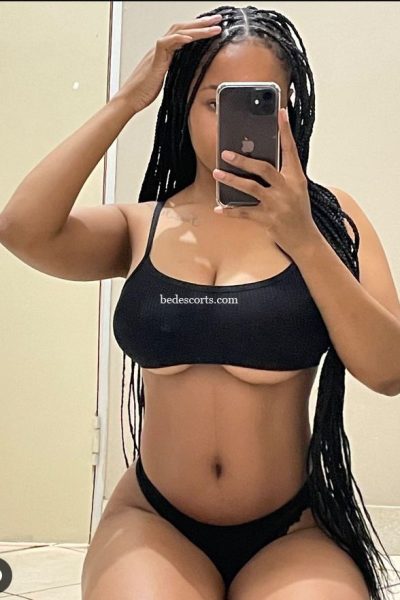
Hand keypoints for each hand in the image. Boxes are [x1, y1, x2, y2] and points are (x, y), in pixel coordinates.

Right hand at [112, 14, 222, 113]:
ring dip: (197, 28)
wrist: (130, 98)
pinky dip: (178, 39)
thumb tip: (190, 73)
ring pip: (178, 32)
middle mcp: (162, 48)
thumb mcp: (167, 79)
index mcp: (166, 52)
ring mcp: (158, 52)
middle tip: (218, 19)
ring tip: (212, 26)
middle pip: (183, 28)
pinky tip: (190, 38)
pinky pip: (166, 43)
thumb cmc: (145, 91)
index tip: (213, 28)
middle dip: (202, 23)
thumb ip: (177, 71)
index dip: (199, 30)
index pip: (184, 34)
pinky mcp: (154, 59)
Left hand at [212, 108, 320, 257]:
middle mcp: (287, 189)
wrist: (304, 239)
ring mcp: (277, 205)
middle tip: (226, 153)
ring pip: (251, 188)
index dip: (285, 130)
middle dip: (244, 160)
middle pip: (264, 168)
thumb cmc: (298, 211)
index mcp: (296, 178)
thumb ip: (282, 174)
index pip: (291, 150)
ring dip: (232, 180)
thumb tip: (259, 158)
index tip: (280, 112)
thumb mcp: (296, 189)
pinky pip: (245, 213)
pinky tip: (218, 208)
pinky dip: (230, 211)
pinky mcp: (268, 220)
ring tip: (216, 173)